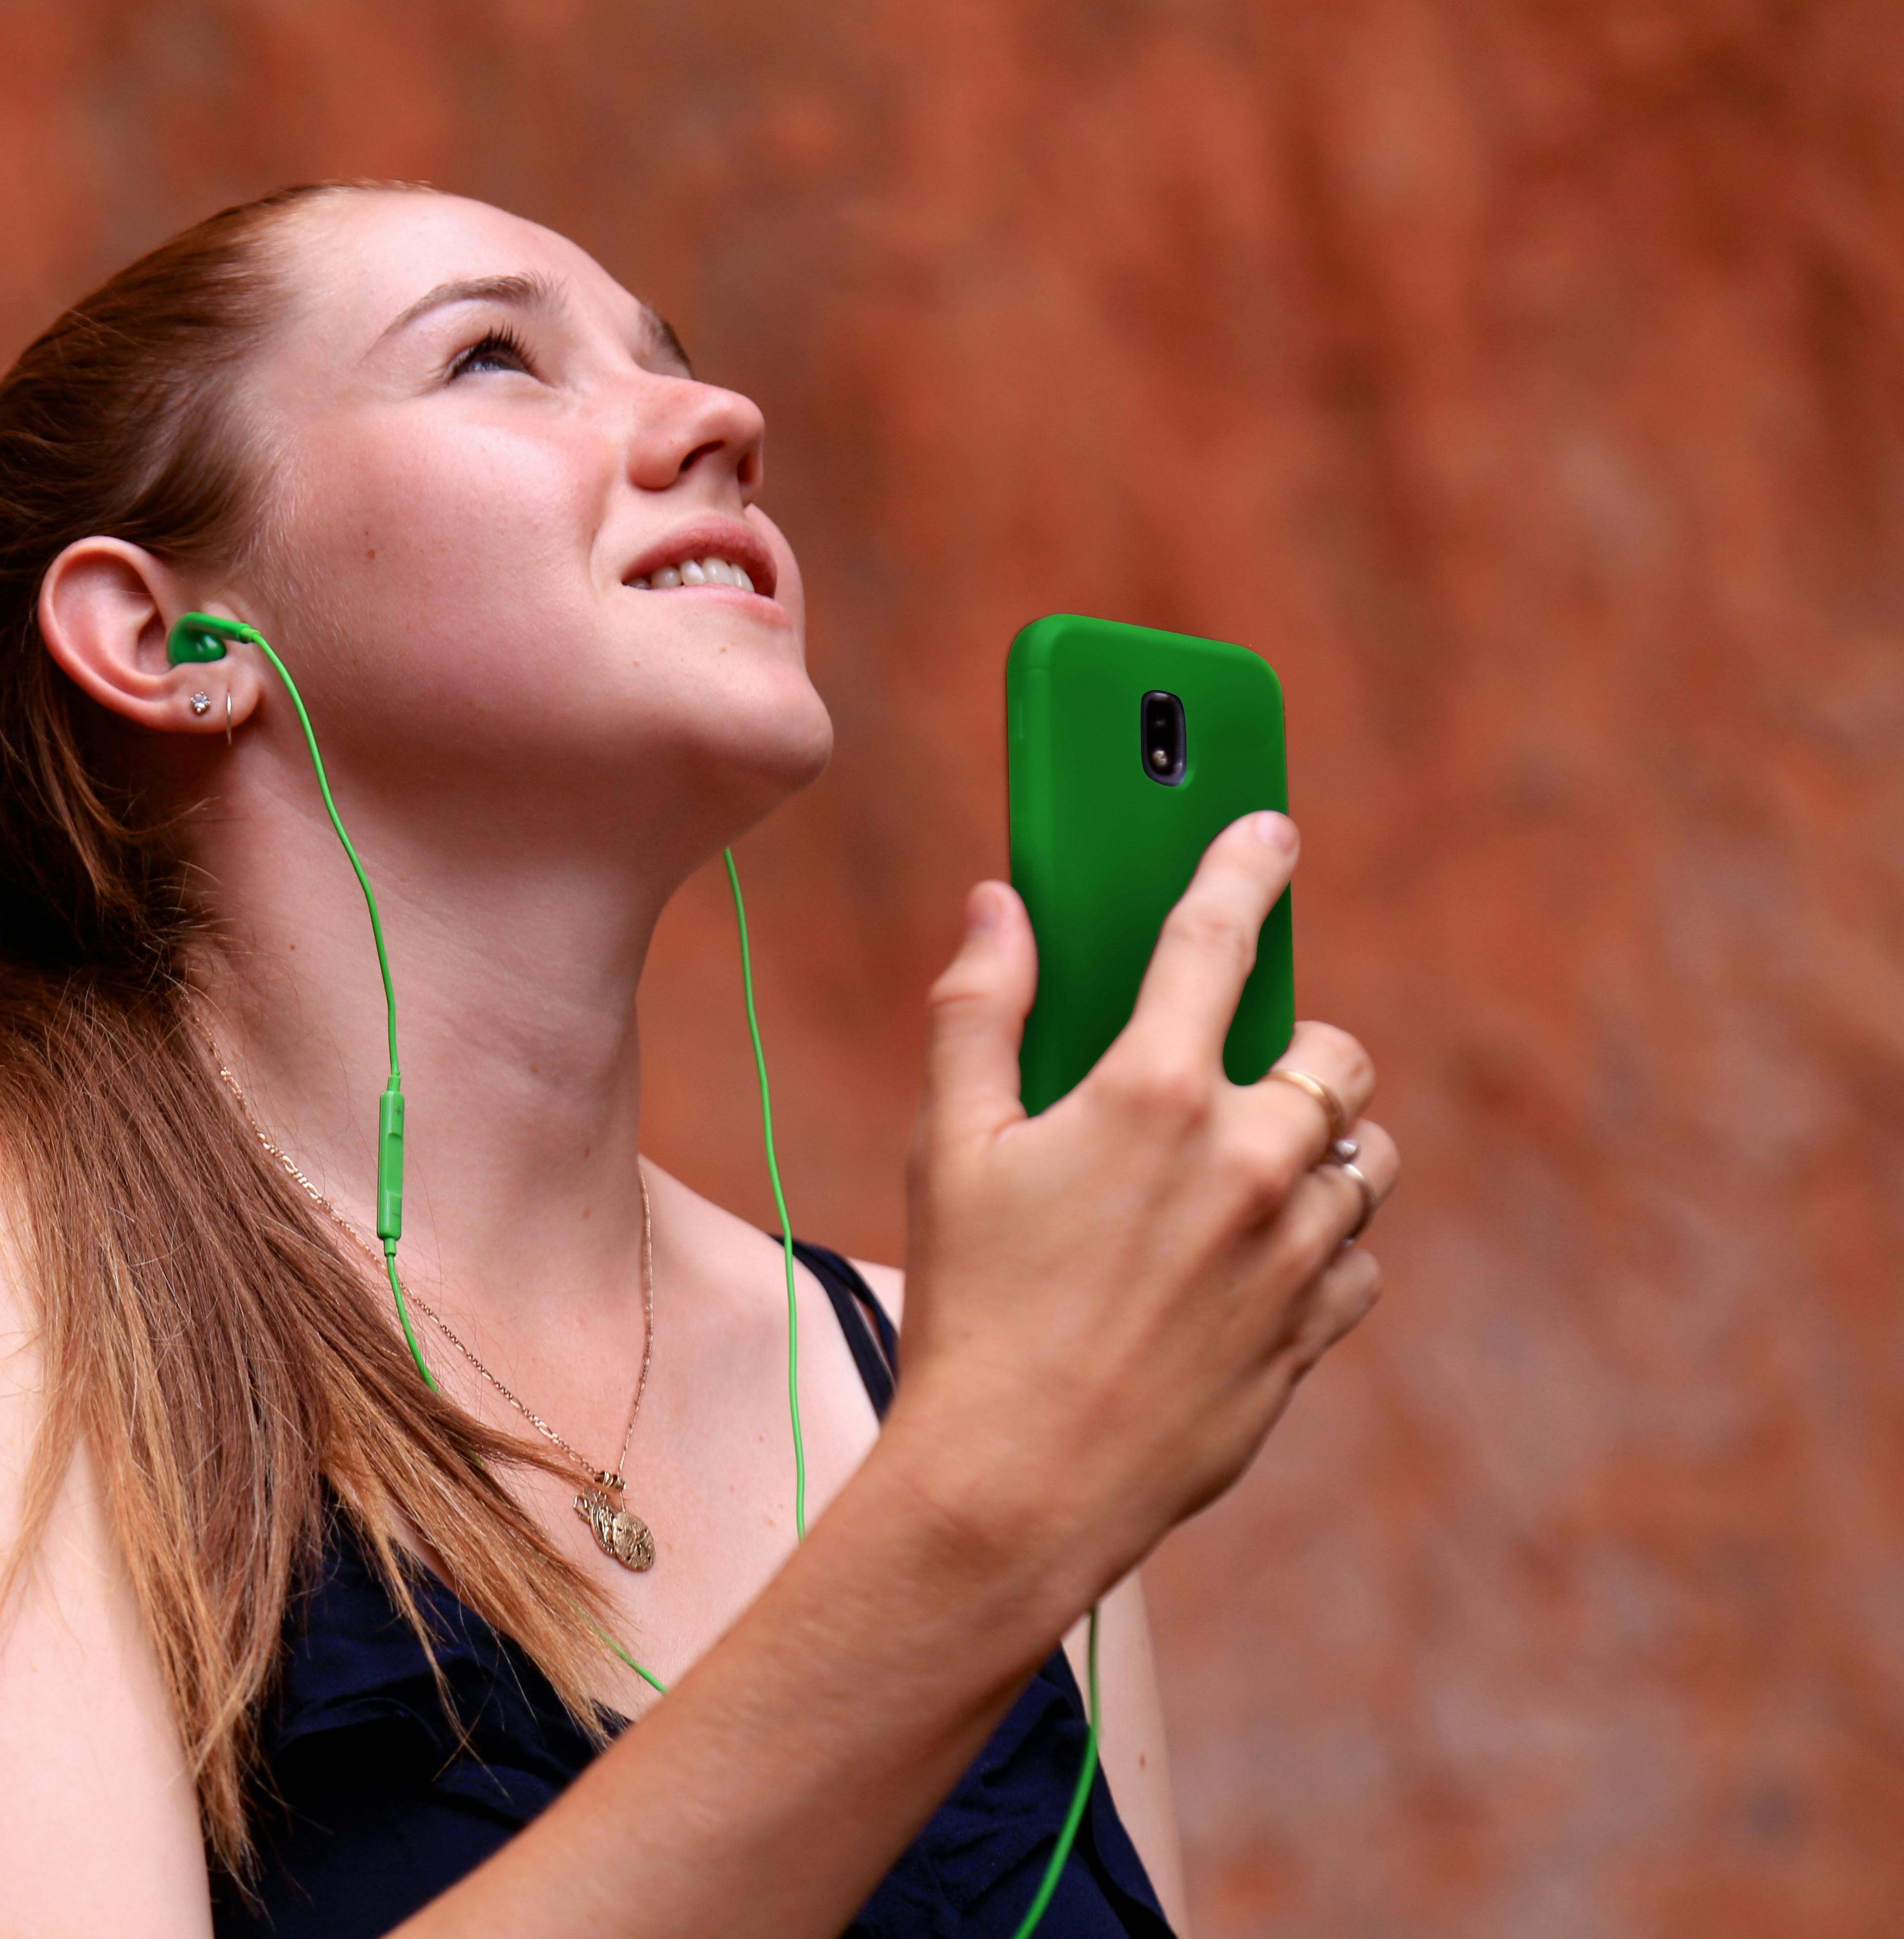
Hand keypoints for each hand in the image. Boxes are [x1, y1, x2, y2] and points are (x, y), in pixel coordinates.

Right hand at [889, 812, 1396, 1587]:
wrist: (1018, 1488)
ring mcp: (1295, 1250)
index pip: (1216, 937)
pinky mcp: (1317, 1330)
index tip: (1269, 829)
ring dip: (1321, 1143)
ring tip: (1246, 1172)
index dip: (1244, 866)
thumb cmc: (969, 1311)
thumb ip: (978, 1011)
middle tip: (1227, 1076)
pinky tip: (1252, 1262)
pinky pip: (1364, 1253)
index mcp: (1151, 1095)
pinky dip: (1325, 1242)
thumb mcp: (950, 1147)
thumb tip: (1001, 906)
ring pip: (1365, 1151)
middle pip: (1331, 1049)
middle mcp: (1247, 1159)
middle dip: (1292, 1046)